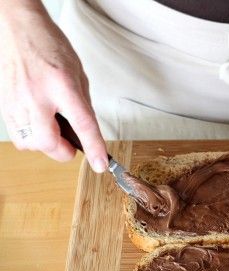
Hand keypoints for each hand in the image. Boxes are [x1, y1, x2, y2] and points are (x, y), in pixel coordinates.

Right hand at [0, 1, 106, 171]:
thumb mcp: (79, 76)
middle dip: (64, 152)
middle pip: (48, 143)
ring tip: (54, 129)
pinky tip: (40, 125)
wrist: (20, 30)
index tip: (101, 164)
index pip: (82, 124)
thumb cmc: (51, 49)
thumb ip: (83, 106)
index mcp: (62, 85)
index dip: (93, 148)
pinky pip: (19, 137)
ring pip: (31, 144)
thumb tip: (88, 134)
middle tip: (72, 145)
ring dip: (47, 145)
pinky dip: (32, 138)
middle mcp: (36, 95)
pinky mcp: (5, 105)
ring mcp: (17, 101)